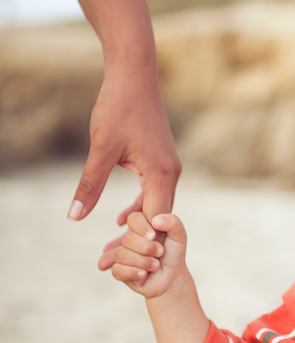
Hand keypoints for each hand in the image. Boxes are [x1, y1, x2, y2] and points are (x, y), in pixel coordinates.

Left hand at [72, 68, 181, 270]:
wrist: (135, 76)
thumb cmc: (119, 107)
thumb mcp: (101, 149)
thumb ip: (90, 184)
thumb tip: (75, 216)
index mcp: (160, 173)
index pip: (155, 220)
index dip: (140, 243)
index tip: (123, 266)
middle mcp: (171, 173)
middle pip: (157, 218)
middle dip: (136, 242)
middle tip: (111, 263)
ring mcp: (168, 167)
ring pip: (155, 206)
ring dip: (136, 225)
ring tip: (114, 246)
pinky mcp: (162, 161)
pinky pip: (154, 193)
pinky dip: (139, 207)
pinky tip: (121, 217)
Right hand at [111, 212, 187, 298]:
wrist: (172, 278)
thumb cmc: (173, 255)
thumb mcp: (179, 236)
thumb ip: (173, 222)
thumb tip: (155, 220)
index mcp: (142, 227)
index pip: (133, 218)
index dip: (142, 227)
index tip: (154, 236)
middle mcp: (130, 239)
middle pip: (127, 238)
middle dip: (147, 248)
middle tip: (160, 252)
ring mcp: (123, 255)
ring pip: (122, 254)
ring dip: (143, 262)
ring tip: (156, 265)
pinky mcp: (119, 270)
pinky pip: (117, 269)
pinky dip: (133, 273)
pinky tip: (144, 275)